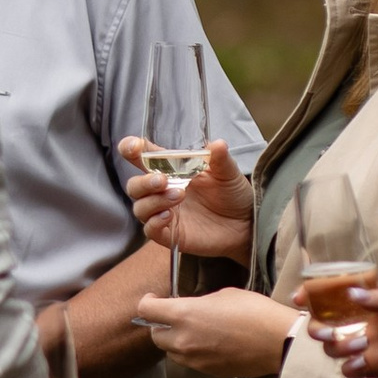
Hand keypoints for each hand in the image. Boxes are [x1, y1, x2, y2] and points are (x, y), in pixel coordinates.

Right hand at [119, 132, 253, 266]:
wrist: (246, 223)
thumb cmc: (232, 194)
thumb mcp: (228, 173)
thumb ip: (219, 159)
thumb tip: (217, 144)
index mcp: (172, 170)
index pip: (143, 158)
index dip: (131, 149)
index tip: (133, 147)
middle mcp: (163, 191)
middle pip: (135, 186)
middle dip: (143, 182)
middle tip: (162, 180)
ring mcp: (164, 213)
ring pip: (140, 207)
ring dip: (153, 201)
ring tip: (178, 195)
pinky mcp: (170, 234)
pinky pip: (149, 229)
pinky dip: (154, 222)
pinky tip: (168, 216)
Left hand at [130, 286, 296, 377]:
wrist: (279, 342)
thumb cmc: (255, 311)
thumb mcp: (223, 295)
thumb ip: (198, 302)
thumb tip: (191, 308)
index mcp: (184, 315)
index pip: (147, 309)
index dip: (148, 301)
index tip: (155, 298)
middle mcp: (183, 340)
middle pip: (155, 335)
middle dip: (160, 324)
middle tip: (173, 315)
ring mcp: (195, 360)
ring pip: (171, 351)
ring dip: (174, 340)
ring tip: (192, 330)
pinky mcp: (207, 372)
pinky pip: (189, 361)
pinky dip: (192, 352)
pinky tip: (209, 342)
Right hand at [304, 278, 377, 377]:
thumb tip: (353, 295)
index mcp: (367, 298)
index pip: (331, 292)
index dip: (312, 293)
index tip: (300, 298)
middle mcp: (362, 320)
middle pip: (323, 323)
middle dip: (317, 328)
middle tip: (328, 332)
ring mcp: (365, 344)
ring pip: (332, 348)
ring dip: (338, 347)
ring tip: (362, 345)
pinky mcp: (373, 367)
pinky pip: (349, 369)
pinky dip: (350, 367)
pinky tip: (362, 362)